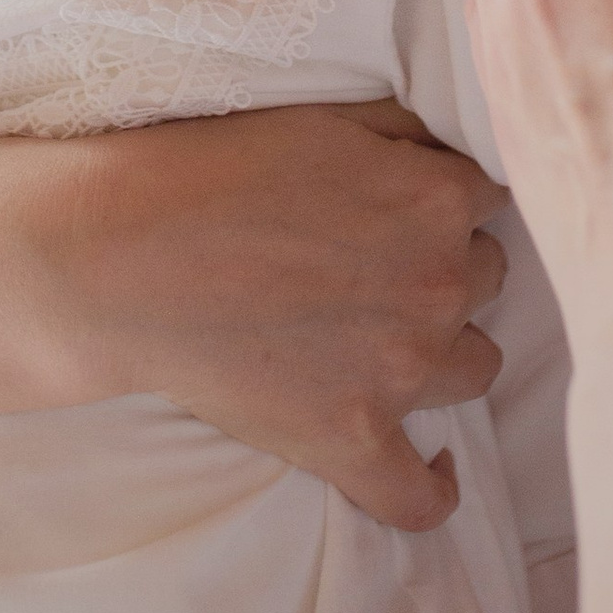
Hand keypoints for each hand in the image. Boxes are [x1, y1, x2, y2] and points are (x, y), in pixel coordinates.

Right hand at [64, 100, 510, 531]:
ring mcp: (400, 373)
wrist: (122, 258)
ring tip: (389, 334)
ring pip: (478, 366)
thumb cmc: (211, 171)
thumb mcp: (321, 116)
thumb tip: (455, 150)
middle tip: (377, 259)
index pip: (490, 198)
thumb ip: (406, 132)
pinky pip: (421, 496)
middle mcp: (437, 285)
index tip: (404, 205)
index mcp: (434, 200)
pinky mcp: (351, 442)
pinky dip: (432, 486)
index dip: (446, 200)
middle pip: (488, 277)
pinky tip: (431, 464)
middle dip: (445, 265)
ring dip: (447, 348)